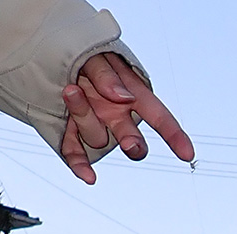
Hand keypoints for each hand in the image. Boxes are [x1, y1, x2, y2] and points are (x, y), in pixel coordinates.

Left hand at [60, 52, 194, 183]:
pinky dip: (80, 164)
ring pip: (97, 137)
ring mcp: (96, 126)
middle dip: (133, 142)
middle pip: (133, 140)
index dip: (174, 136)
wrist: (48, 54)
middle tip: (132, 145)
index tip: (187, 155)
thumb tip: (123, 97)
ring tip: (70, 89)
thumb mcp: (95, 55)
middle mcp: (117, 115)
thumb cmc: (80, 53)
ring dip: (84, 116)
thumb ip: (107, 74)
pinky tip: (88, 177)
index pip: (158, 118)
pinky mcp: (71, 134)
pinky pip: (76, 153)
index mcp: (132, 95)